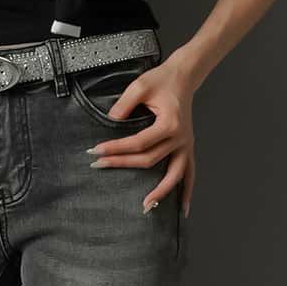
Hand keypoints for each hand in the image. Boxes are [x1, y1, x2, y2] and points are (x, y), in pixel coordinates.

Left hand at [88, 55, 195, 216]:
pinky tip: (182, 209)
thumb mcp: (140, 86)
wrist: (183, 77)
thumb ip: (123, 104)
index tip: (96, 151)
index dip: (116, 148)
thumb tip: (109, 122)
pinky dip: (187, 191)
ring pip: (174, 174)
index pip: (139, 143)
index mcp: (170, 124)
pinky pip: (190, 173)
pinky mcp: (187, 147)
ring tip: (146, 206)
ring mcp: (186, 145)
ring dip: (161, 192)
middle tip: (98, 165)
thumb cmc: (162, 80)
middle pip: (150, 160)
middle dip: (122, 164)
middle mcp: (181, 138)